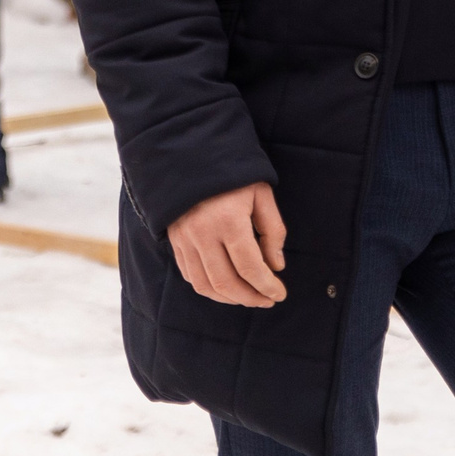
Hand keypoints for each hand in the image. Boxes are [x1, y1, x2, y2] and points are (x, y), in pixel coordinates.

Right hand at [168, 182, 287, 306]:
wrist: (192, 154)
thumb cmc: (234, 173)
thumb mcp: (262, 193)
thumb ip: (272, 230)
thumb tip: (277, 266)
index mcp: (229, 220)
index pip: (249, 267)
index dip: (266, 286)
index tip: (280, 294)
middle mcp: (203, 234)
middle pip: (227, 282)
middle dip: (250, 298)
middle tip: (267, 300)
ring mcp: (185, 239)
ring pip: (206, 285)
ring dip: (229, 299)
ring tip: (249, 297)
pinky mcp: (175, 241)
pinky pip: (190, 276)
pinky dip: (209, 288)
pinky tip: (226, 288)